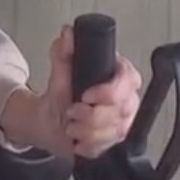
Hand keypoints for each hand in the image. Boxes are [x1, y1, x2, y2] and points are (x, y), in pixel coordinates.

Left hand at [0, 25, 143, 158]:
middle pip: (122, 109)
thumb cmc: (61, 97)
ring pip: (114, 131)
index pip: (129, 79)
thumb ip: (63, 52)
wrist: (50, 123)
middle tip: (72, 111)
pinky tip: (78, 140)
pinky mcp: (117, 142)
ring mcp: (124, 122)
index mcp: (118, 77)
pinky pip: (107, 147)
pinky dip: (87, 145)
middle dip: (92, 114)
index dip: (109, 90)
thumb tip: (67, 33)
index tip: (86, 95)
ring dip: (85, 131)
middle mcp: (126, 99)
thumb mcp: (59, 73)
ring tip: (72, 125)